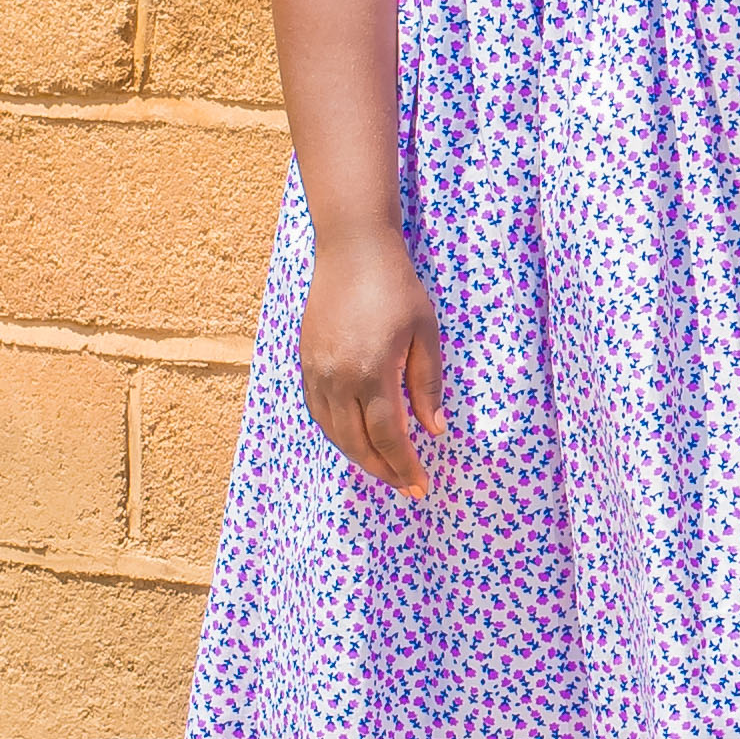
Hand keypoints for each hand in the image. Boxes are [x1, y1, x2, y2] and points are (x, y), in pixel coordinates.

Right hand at [300, 228, 446, 495]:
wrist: (352, 252)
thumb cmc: (396, 288)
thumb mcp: (424, 333)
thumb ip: (427, 384)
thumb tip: (434, 430)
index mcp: (372, 372)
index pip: (389, 436)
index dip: (404, 465)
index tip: (420, 485)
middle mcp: (338, 378)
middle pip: (357, 442)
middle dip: (383, 470)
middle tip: (406, 486)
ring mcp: (317, 372)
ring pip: (334, 432)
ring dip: (358, 457)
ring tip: (384, 470)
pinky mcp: (306, 363)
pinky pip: (318, 412)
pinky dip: (336, 434)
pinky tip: (354, 440)